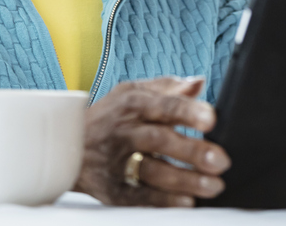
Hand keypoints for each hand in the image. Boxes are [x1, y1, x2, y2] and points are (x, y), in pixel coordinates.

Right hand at [74, 76, 230, 206]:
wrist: (65, 145)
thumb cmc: (109, 116)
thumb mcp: (133, 92)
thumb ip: (168, 88)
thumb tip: (199, 83)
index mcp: (133, 104)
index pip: (164, 105)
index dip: (189, 111)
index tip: (212, 120)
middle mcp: (125, 131)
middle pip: (160, 140)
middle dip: (192, 151)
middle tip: (221, 161)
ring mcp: (117, 161)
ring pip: (152, 171)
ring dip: (185, 181)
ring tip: (213, 185)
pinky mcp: (113, 188)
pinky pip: (140, 196)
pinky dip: (163, 201)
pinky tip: (186, 202)